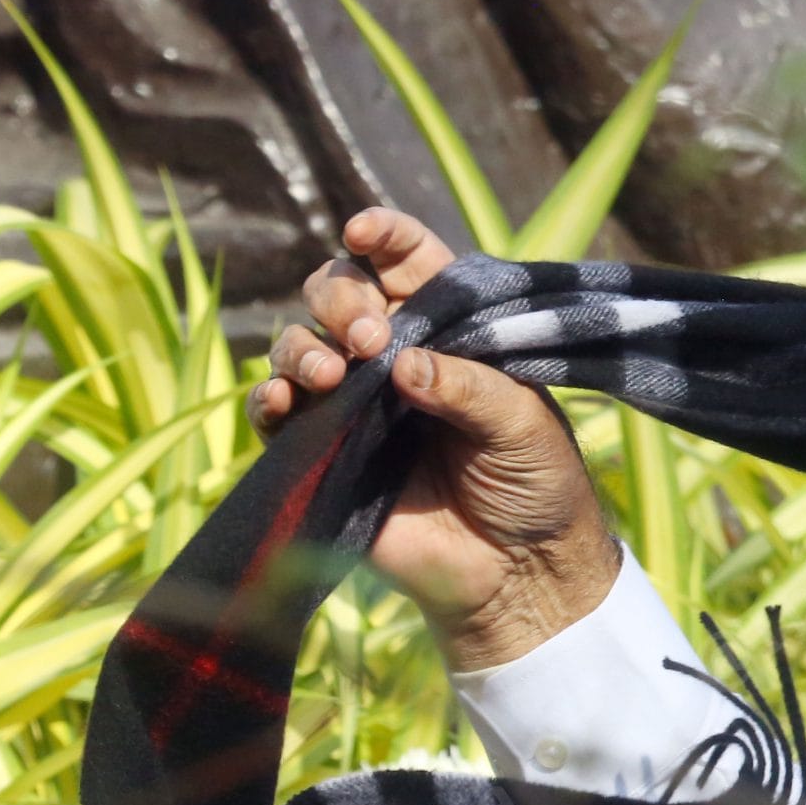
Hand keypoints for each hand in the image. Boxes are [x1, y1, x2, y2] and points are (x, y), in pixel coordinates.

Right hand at [247, 208, 619, 669]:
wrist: (519, 574)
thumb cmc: (537, 486)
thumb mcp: (523, 427)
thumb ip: (468, 387)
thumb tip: (400, 362)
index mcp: (454, 334)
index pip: (411, 265)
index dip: (385, 238)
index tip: (364, 231)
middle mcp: (396, 358)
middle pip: (341, 293)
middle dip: (342, 297)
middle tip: (369, 338)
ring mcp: (356, 405)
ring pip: (299, 345)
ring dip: (302, 346)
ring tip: (330, 374)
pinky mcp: (324, 455)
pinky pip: (276, 416)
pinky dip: (269, 400)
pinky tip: (285, 403)